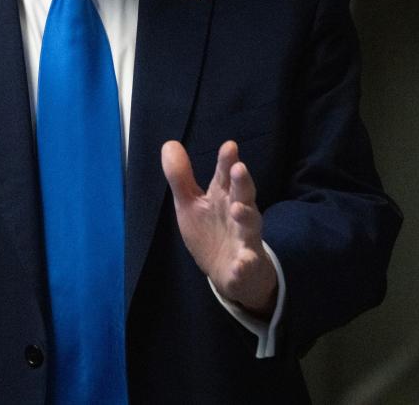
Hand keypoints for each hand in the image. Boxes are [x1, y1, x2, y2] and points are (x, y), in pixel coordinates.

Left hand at [161, 140, 277, 317]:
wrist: (232, 273)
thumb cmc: (211, 231)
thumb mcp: (191, 203)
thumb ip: (181, 177)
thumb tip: (169, 144)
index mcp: (224, 197)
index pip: (225, 176)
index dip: (226, 161)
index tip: (229, 146)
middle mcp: (239, 213)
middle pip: (243, 194)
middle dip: (242, 182)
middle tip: (239, 168)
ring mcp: (245, 238)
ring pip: (249, 226)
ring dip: (245, 217)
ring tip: (238, 209)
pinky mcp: (246, 264)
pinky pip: (246, 264)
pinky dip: (244, 265)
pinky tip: (240, 264)